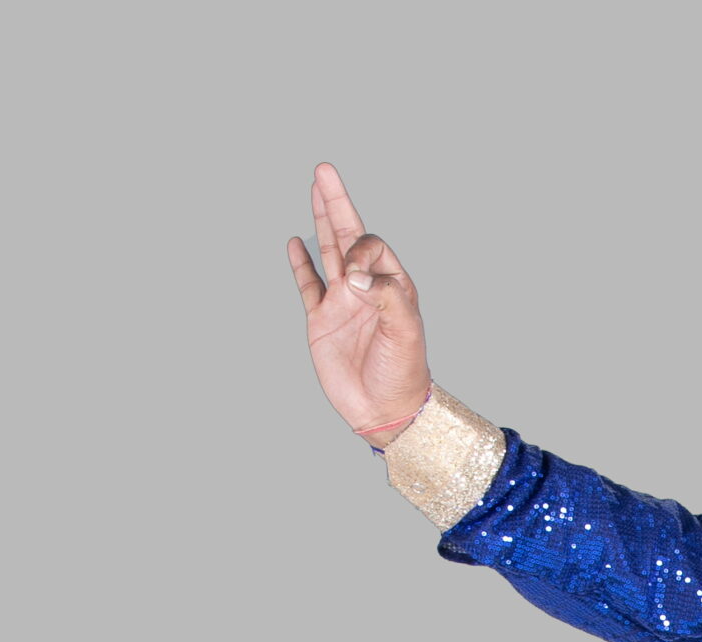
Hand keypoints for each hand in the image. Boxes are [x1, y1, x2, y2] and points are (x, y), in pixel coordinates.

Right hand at [287, 165, 432, 441]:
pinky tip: (295, 243)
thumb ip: (385, 295)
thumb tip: (354, 272)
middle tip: (325, 169)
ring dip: (320, 221)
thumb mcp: (405, 332)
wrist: (385, 411)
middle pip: (348, 235)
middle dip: (337, 203)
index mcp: (391, 287)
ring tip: (315, 189)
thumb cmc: (403, 374)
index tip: (356, 279)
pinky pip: (308, 284)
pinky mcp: (321, 320)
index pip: (371, 246)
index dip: (361, 249)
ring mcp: (341, 303)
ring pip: (327, 251)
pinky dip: (301, 264)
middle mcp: (365, 289)